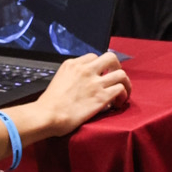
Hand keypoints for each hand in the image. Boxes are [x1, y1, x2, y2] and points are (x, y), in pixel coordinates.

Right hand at [0, 53, 130, 163]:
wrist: (47, 115)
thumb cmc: (49, 104)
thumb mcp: (58, 80)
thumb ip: (72, 77)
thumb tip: (83, 85)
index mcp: (72, 64)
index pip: (94, 56)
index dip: (100, 66)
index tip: (101, 76)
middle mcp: (85, 70)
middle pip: (111, 58)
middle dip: (116, 67)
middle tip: (115, 79)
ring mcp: (95, 82)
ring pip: (121, 74)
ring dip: (125, 83)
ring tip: (122, 93)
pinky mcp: (101, 97)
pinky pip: (121, 89)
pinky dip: (123, 95)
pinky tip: (117, 103)